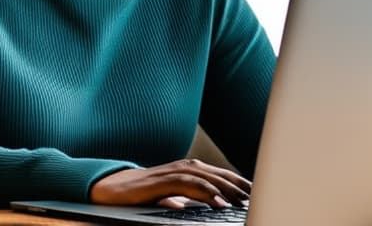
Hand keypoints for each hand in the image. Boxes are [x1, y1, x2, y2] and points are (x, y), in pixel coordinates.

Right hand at [89, 159, 250, 208]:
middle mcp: (185, 167)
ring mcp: (174, 172)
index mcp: (190, 170)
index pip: (221, 175)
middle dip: (239, 186)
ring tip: (242, 202)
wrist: (114, 188)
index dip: (240, 184)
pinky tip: (218, 202)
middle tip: (257, 197)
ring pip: (207, 178)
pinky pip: (190, 186)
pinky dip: (206, 193)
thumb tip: (215, 205)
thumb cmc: (146, 193)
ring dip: (226, 189)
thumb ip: (193, 197)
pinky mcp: (163, 181)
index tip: (257, 193)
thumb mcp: (175, 196)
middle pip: (219, 175)